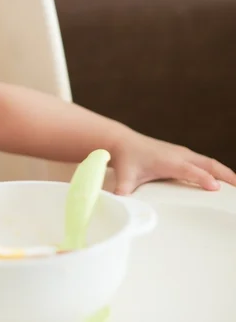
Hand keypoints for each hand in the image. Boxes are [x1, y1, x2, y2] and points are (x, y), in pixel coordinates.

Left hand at [110, 130, 235, 194]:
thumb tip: (119, 202)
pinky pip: (204, 162)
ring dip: (224, 173)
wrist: (123, 141)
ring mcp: (183, 153)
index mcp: (167, 161)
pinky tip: (223, 181)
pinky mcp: (183, 154)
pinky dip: (216, 170)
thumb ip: (123, 189)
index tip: (215, 187)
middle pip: (208, 164)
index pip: (189, 170)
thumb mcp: (124, 176)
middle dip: (225, 175)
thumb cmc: (126, 159)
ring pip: (209, 162)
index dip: (201, 178)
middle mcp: (178, 155)